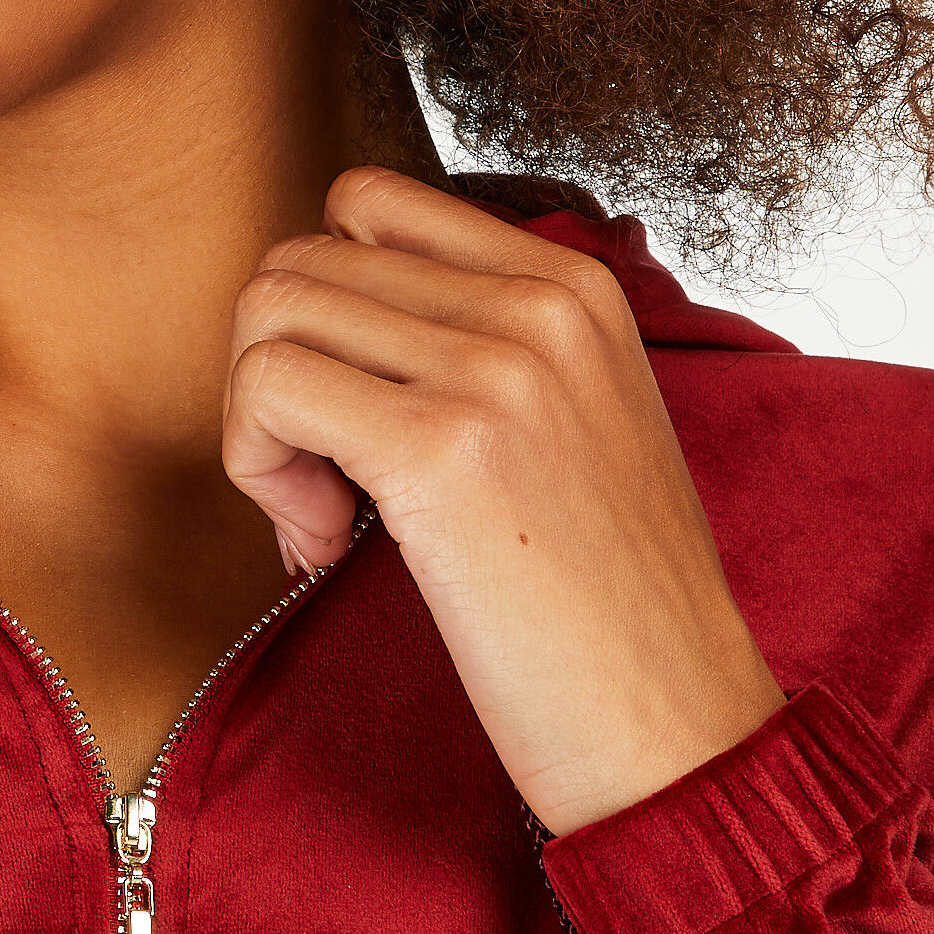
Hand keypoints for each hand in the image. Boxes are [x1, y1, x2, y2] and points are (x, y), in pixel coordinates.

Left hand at [221, 166, 783, 834]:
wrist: (677, 729)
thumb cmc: (610, 609)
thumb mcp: (576, 429)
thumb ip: (480, 354)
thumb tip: (321, 328)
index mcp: (575, 285)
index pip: (366, 205)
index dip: (324, 311)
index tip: (353, 415)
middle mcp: (541, 305)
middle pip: (299, 262)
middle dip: (276, 376)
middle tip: (322, 489)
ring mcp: (495, 370)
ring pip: (269, 314)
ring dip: (259, 425)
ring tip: (324, 519)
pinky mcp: (442, 450)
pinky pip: (266, 389)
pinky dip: (257, 470)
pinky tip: (320, 545)